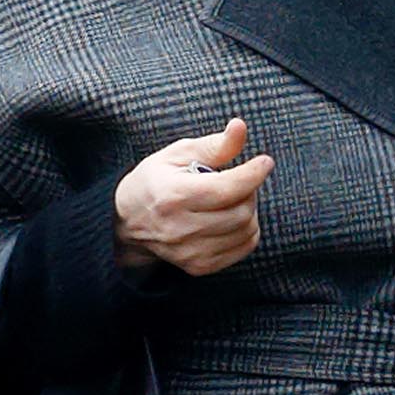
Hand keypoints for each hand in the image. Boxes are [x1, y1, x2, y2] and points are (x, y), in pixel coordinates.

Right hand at [113, 116, 274, 277]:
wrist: (129, 221)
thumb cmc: (156, 180)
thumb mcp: (178, 154)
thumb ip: (213, 144)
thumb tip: (240, 127)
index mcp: (174, 195)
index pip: (227, 188)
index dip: (253, 173)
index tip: (265, 162)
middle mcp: (181, 228)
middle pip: (241, 212)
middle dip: (250, 192)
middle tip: (240, 181)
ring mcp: (189, 252)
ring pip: (246, 231)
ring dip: (249, 211)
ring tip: (234, 199)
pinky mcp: (198, 266)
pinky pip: (242, 248)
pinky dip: (247, 231)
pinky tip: (232, 218)